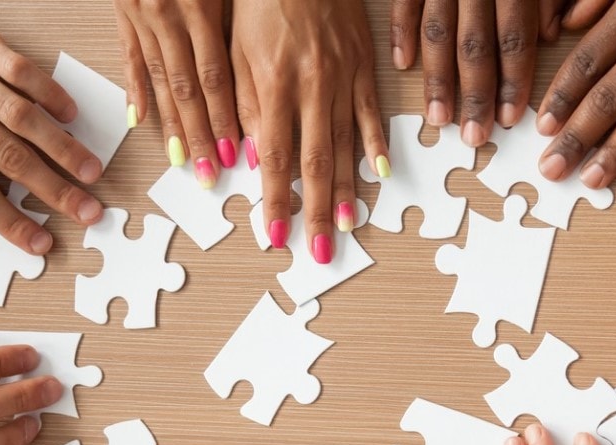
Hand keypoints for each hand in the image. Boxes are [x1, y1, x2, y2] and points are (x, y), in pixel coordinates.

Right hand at [113, 0, 239, 183]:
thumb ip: (242, 23)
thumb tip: (260, 75)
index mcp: (201, 7)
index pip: (216, 78)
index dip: (226, 119)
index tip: (238, 156)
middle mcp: (169, 15)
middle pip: (188, 90)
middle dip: (202, 137)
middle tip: (211, 175)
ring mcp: (141, 15)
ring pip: (161, 81)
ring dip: (173, 126)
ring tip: (182, 161)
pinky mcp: (122, 11)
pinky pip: (131, 57)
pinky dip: (136, 91)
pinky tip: (139, 121)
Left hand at [232, 0, 387, 263]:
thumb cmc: (260, 1)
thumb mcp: (237, 51)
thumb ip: (244, 105)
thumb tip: (250, 158)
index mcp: (275, 83)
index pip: (275, 157)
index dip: (277, 200)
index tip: (276, 235)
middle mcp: (313, 86)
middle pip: (315, 162)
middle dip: (316, 211)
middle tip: (318, 250)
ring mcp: (343, 77)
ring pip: (346, 145)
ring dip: (347, 189)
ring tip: (349, 224)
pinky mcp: (363, 66)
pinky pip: (371, 113)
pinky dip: (375, 145)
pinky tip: (379, 173)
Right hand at [389, 0, 564, 140]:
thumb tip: (554, 34)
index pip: (515, 37)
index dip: (514, 81)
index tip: (512, 119)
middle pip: (474, 44)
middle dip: (474, 94)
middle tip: (473, 136)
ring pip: (438, 32)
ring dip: (438, 80)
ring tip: (439, 119)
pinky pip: (404, 2)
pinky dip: (401, 32)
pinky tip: (404, 65)